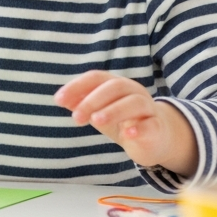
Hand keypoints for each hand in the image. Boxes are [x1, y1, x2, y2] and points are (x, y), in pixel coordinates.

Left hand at [54, 70, 196, 174]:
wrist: (153, 139)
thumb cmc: (121, 121)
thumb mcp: (98, 112)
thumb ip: (80, 104)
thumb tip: (60, 99)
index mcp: (116, 84)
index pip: (95, 77)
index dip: (76, 87)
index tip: (58, 100)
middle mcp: (133, 92)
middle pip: (114, 87)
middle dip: (92, 101)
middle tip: (75, 118)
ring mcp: (148, 109)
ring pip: (134, 103)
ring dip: (114, 110)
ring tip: (97, 121)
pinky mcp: (158, 127)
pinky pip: (152, 125)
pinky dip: (139, 128)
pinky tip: (128, 134)